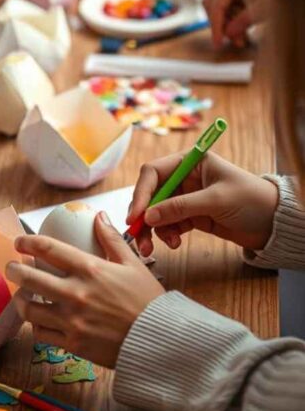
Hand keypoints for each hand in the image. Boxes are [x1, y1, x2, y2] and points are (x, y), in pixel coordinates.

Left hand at [6, 214, 164, 367]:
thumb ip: (112, 239)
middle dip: (14, 270)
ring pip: (29, 309)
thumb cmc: (148, 301)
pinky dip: (36, 325)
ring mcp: (72, 321)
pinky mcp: (72, 344)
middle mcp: (76, 293)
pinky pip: (41, 333)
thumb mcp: (133, 264)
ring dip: (20, 300)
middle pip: (29, 278)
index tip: (20, 242)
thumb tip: (99, 216)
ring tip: (21, 295)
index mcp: (90, 270)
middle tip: (13, 267)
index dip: (27, 242)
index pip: (48, 248)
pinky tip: (39, 319)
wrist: (160, 341)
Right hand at [127, 151, 278, 257]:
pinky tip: (175, 243)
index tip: (135, 216)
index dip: (141, 193)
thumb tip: (149, 216)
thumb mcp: (215, 200)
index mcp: (190, 162)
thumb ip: (180, 207)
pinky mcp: (191, 216)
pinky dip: (167, 235)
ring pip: (157, 213)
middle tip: (138, 237)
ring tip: (154, 248)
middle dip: (143, 216)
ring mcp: (187, 198)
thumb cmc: (252, 200)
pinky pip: (169, 225)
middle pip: (151, 195)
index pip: (154, 173)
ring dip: (153, 230)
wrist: (274, 223)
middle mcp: (184, 177)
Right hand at [204, 0, 269, 47]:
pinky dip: (233, 23)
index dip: (216, 27)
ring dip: (228, 27)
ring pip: (219, 11)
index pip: (216, 6)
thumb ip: (243, 21)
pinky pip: (227, 11)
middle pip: (212, 7)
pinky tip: (244, 32)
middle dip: (222, 26)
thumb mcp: (261, 9)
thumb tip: (228, 33)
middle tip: (237, 41)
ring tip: (243, 40)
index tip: (218, 44)